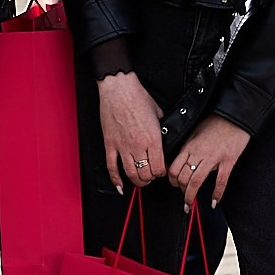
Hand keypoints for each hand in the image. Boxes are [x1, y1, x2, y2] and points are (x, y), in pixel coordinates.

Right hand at [97, 73, 165, 192]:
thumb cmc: (137, 97)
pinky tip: (119, 186)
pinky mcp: (110, 144)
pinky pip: (111, 167)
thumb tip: (164, 137)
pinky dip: (115, 180)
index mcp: (152, 139)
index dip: (162, 172)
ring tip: (140, 180)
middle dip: (150, 178)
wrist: (119, 89)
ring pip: (130, 174)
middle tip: (151, 175)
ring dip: (136, 181)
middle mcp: (138, 146)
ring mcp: (122, 146)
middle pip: (145, 174)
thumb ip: (161, 129)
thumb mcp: (159, 113)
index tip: (161, 170)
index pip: (159, 168)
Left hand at [168, 115, 249, 206]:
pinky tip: (214, 202)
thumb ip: (188, 147)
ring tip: (190, 205)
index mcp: (189, 146)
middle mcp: (199, 153)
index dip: (172, 181)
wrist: (234, 115)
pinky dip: (217, 194)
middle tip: (184, 196)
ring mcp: (214, 158)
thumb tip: (183, 161)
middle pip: (183, 178)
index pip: (174, 169)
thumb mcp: (195, 132)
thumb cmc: (215, 122)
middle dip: (181, 190)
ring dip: (191, 196)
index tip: (174, 185)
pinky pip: (221, 181)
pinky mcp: (228, 161)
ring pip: (196, 182)